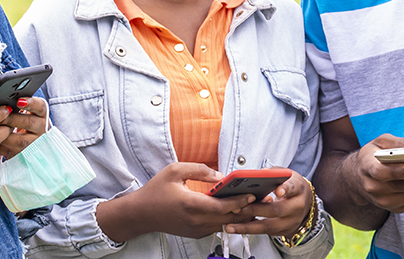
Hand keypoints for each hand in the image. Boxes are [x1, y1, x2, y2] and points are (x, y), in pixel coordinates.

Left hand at [0, 96, 49, 158]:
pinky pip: (11, 152)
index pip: (40, 106)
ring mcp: (35, 144)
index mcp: (42, 114)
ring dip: (4, 134)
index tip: (19, 101)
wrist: (29, 142)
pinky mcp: (25, 155)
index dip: (31, 103)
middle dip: (11, 119)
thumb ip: (17, 104)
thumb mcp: (24, 111)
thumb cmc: (21, 120)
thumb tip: (0, 98)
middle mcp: (42, 128)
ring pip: (20, 140)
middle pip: (28, 122)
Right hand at [96, 162, 254, 241]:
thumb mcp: (174, 170)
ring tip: (253, 205)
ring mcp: (196, 230)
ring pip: (225, 225)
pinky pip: (217, 227)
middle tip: (261, 200)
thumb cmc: (156, 191)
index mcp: (191, 204)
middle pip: (229, 219)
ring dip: (239, 216)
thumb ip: (199, 169)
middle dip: (246, 209)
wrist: (142, 213)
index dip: (240, 201)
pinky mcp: (196, 234)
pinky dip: (228, 220)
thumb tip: (220, 175)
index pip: (223, 207)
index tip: (252, 194)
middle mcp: (196, 221)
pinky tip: (235, 210)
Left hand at [224, 170, 312, 236]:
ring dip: (247, 227)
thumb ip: (273, 173)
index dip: (286, 189)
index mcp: (298, 189)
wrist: (305, 202)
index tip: (278, 190)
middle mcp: (296, 207)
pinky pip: (264, 232)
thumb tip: (259, 173)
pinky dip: (249, 230)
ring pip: (268, 226)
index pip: (293, 188)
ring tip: (230, 226)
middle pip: (276, 210)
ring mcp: (290, 222)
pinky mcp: (282, 231)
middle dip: (255, 210)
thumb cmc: (291, 186)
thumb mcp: (286, 175)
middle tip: (237, 208)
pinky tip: (235, 228)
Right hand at [343, 134, 403, 213]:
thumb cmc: (374, 155)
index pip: (381, 172)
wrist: (359, 178)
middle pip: (402, 186)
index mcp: (367, 167)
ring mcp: (384, 201)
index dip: (397, 171)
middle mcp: (373, 187)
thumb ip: (398, 143)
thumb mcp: (380, 142)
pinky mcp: (395, 208)